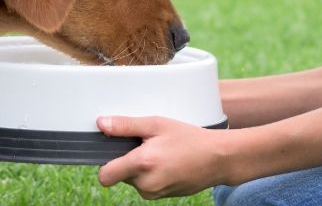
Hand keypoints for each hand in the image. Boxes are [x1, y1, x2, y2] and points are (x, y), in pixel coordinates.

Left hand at [96, 116, 230, 199]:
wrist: (219, 159)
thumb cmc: (190, 139)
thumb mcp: (157, 125)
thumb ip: (126, 126)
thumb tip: (102, 124)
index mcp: (142, 164)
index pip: (105, 176)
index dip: (106, 162)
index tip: (114, 150)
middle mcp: (146, 184)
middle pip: (120, 175)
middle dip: (128, 161)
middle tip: (147, 145)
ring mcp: (155, 193)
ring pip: (133, 181)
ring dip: (140, 168)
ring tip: (161, 153)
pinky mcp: (162, 197)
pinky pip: (147, 186)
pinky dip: (152, 175)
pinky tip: (168, 163)